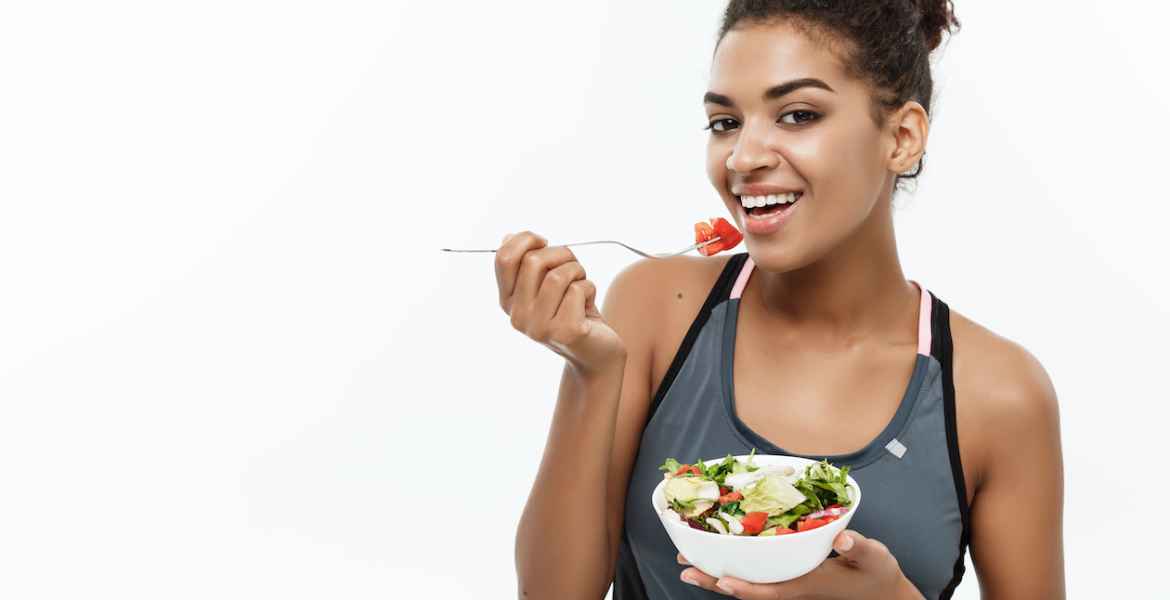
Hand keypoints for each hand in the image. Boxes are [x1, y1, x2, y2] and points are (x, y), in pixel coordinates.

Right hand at [494, 231, 625, 374]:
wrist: (597, 352)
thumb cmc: (572, 310)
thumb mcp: (546, 285)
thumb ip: (527, 264)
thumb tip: (509, 236)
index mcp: (508, 302)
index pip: (503, 259)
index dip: (525, 239)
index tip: (544, 242)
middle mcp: (518, 317)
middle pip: (533, 261)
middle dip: (561, 254)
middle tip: (573, 266)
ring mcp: (539, 328)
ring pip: (558, 275)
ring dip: (577, 271)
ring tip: (581, 285)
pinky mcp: (565, 333)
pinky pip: (578, 290)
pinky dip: (590, 288)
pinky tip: (589, 304)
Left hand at [677, 530, 924, 598]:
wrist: (883, 590)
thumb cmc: (877, 573)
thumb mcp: (874, 557)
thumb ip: (859, 547)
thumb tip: (843, 537)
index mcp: (808, 584)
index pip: (772, 591)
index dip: (747, 588)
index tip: (723, 580)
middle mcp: (793, 587)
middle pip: (748, 590)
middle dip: (716, 581)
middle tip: (685, 569)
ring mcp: (790, 583)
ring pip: (748, 583)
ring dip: (717, 575)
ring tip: (689, 562)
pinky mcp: (790, 577)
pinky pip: (756, 575)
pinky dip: (735, 566)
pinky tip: (719, 555)